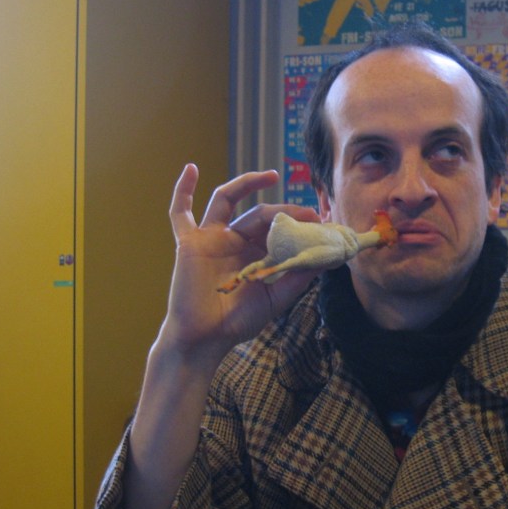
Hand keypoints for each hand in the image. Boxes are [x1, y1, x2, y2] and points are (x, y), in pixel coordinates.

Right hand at [160, 164, 320, 364]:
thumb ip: (298, 275)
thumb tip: (327, 256)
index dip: (298, 221)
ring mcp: (211, 238)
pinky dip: (183, 190)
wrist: (205, 340)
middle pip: (260, 213)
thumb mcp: (277, 297)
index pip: (278, 227)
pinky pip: (180, 213)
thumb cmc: (238, 321)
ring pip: (228, 200)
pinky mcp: (189, 243)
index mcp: (256, 252)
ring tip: (273, 175)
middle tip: (309, 213)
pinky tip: (191, 168)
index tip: (322, 220)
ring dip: (248, 183)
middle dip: (285, 211)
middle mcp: (235, 240)